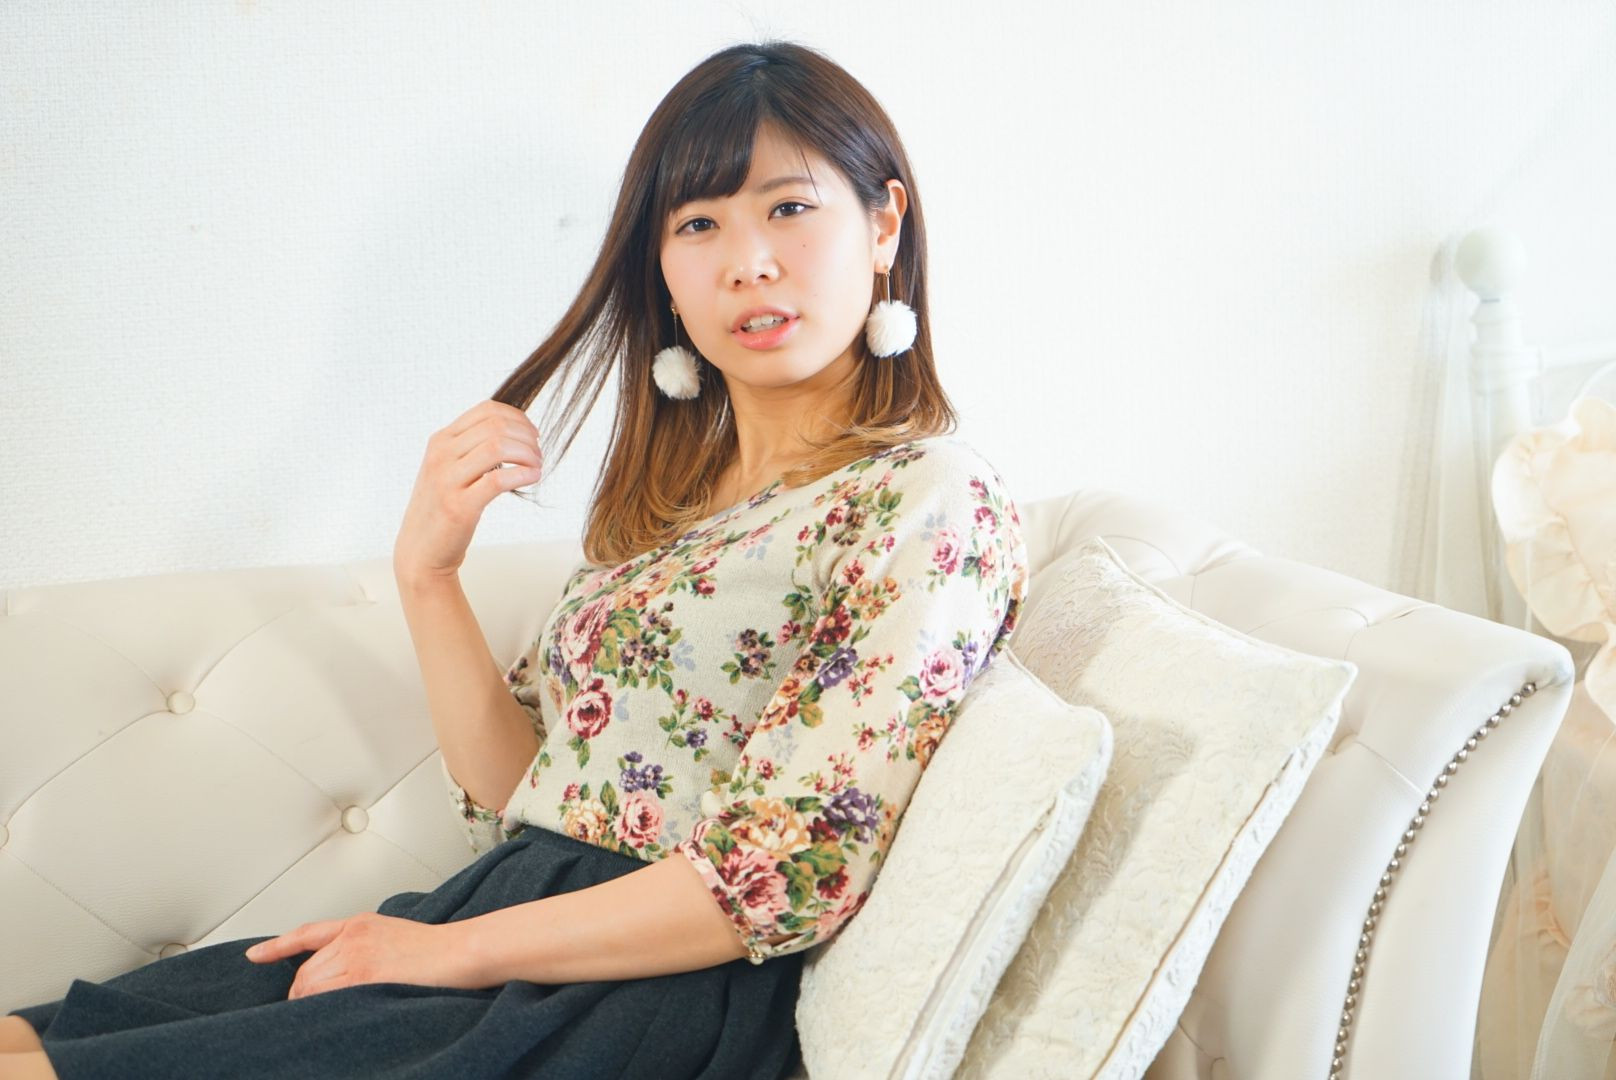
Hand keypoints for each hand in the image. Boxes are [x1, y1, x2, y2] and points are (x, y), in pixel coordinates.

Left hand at [244, 911, 487, 999]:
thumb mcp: (394, 933)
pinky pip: (326, 998)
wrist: (460, 951)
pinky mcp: (363, 977)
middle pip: (305, 972)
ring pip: (310, 987)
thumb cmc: (437, 950)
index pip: (307, 934)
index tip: (255, 956)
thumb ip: (365, 946)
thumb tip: (343, 972)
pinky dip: (323, 1010)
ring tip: (332, 1014)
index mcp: (359, 924)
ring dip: (312, 1005)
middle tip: (318, 1010)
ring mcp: (355, 957)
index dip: (278, 946)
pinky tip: (332, 1017)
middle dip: (304, 994)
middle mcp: (352, 937)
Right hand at [393, 399, 543, 582]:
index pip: (486, 410)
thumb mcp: (449, 469)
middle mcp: (441, 455)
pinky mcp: (459, 506)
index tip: (532, 434)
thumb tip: (514, 433)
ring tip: (536, 466)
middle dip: (526, 437)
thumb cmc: (442, 509)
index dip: (518, 418)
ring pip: (497, 446)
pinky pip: (498, 480)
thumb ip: (472, 449)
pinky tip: (532, 478)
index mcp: (440, 441)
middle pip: (495, 426)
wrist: (420, 551)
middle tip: (538, 454)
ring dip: (527, 454)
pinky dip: (523, 474)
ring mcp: (447, 480)